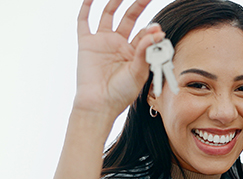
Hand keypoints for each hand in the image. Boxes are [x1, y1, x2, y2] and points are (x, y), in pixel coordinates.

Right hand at [74, 0, 163, 117]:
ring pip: (109, 15)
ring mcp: (102, 41)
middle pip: (129, 18)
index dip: (151, 30)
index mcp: (134, 52)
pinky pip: (84, 21)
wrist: (99, 104)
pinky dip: (86, 8)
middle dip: (138, 5)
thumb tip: (158, 32)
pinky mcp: (86, 43)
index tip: (158, 28)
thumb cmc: (121, 93)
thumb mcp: (138, 72)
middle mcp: (118, 44)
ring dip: (115, 2)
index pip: (144, 34)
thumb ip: (145, 51)